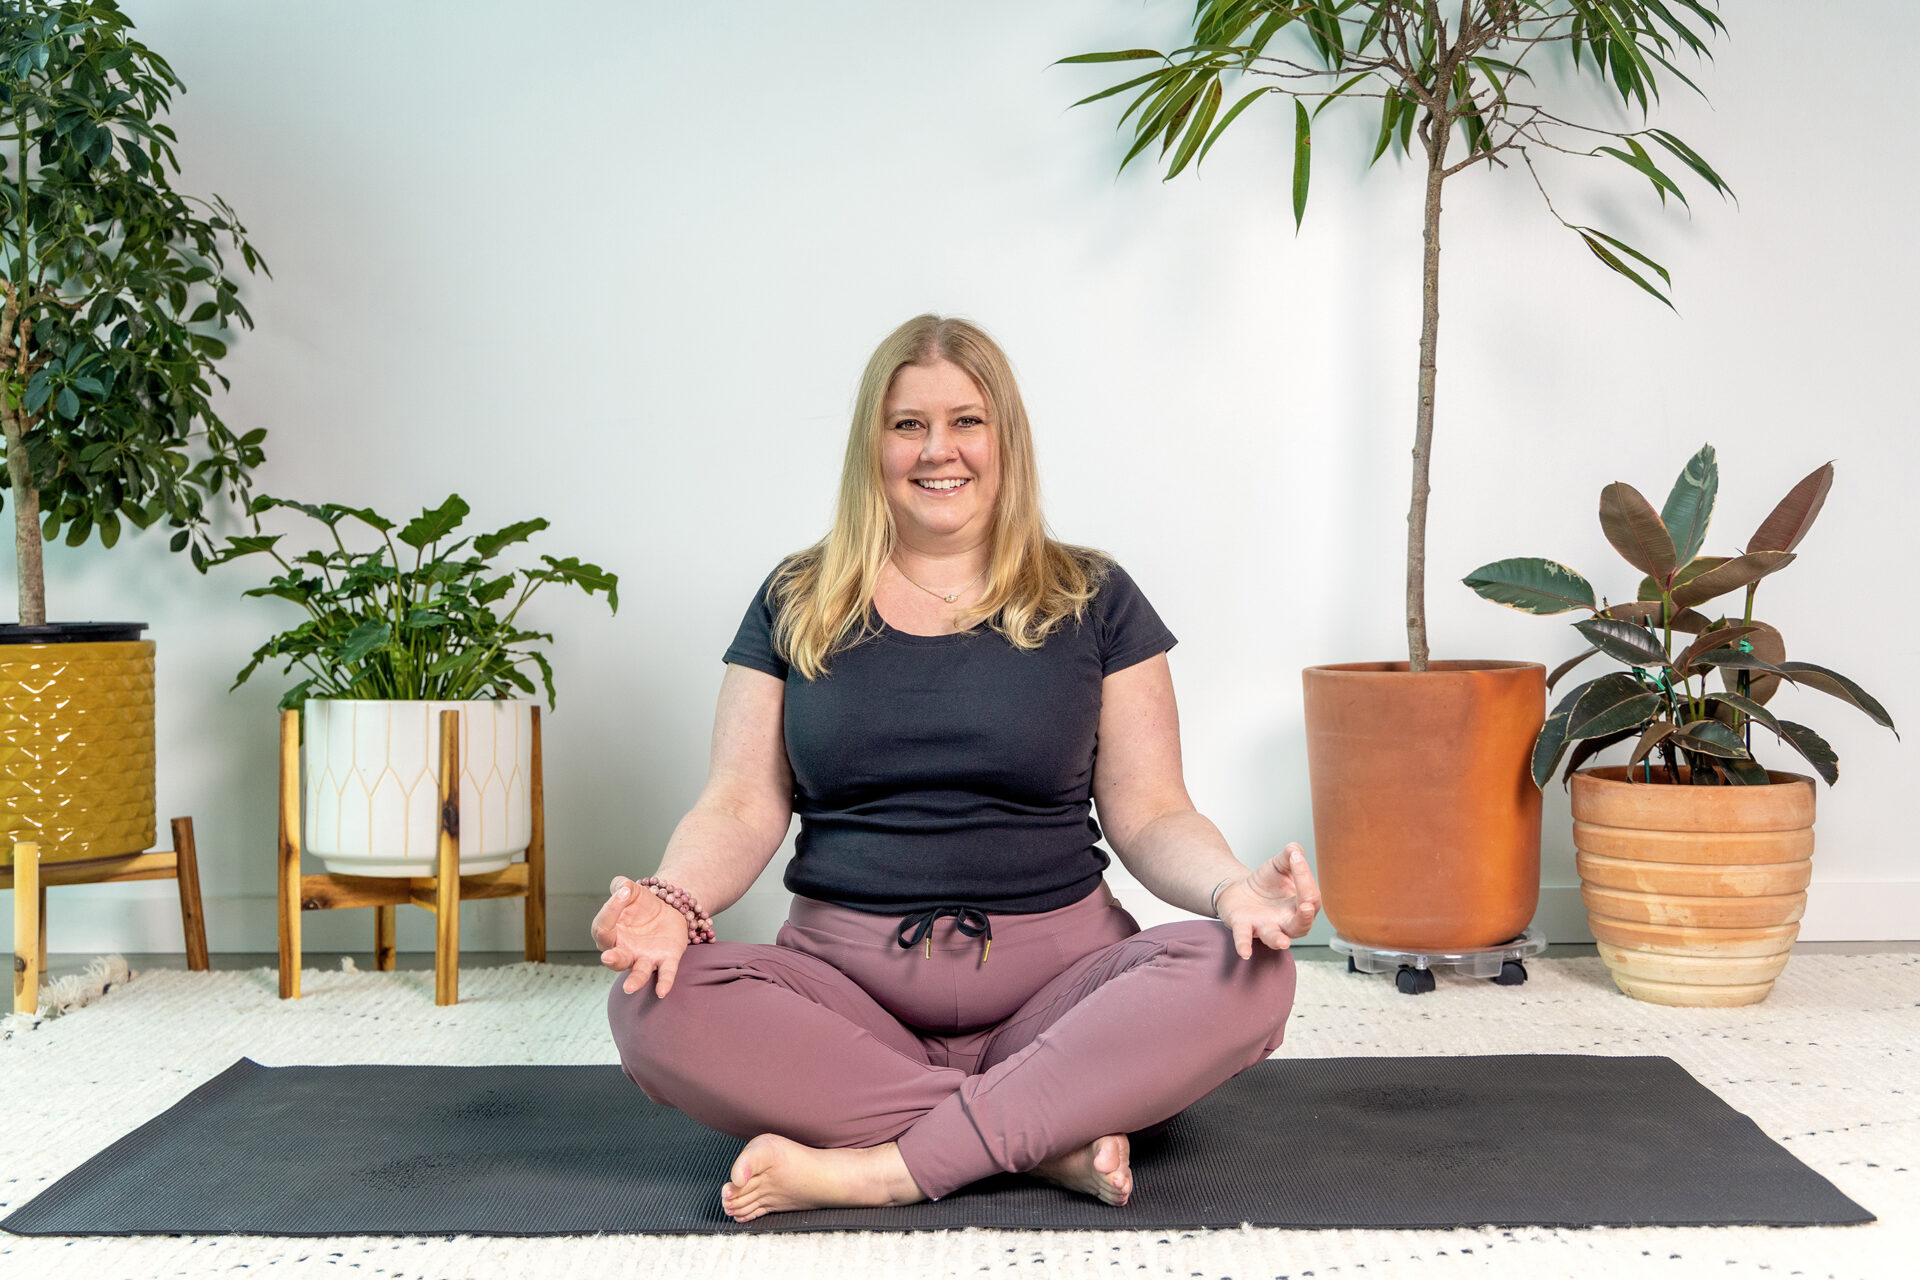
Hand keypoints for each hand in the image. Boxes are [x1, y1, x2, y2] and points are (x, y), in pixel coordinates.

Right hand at [591, 876, 692, 995]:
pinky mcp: (665, 959)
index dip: (611, 908)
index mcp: (610, 932)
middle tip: (607, 957)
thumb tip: (621, 886)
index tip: (624, 891)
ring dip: (634, 980)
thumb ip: (621, 886)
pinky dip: (663, 983)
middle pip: (614, 958)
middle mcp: (624, 950)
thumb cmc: (641, 904)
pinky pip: (664, 973)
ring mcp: (644, 957)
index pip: (603, 926)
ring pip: (637, 972)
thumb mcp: (631, 891)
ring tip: (629, 988)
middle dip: (611, 959)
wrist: (668, 907)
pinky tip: (662, 992)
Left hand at [1215, 843, 1320, 958]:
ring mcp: (1265, 926)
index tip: (1295, 857)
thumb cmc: (1264, 883)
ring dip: (1279, 940)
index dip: (1305, 877)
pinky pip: (1245, 938)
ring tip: (1283, 943)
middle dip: (1305, 915)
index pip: (1310, 897)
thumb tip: (1295, 850)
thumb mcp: (1278, 865)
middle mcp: (1286, 921)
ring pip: (1275, 937)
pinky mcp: (1244, 926)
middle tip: (1306, 904)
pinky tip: (1245, 953)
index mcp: (1299, 907)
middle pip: (1302, 924)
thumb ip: (1289, 856)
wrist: (1238, 890)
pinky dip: (1244, 945)